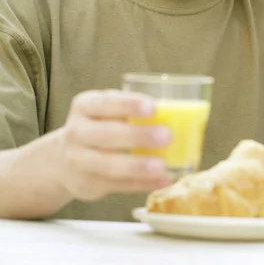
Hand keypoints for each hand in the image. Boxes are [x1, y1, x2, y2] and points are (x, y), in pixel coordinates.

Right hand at [56, 89, 171, 201]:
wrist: (64, 160)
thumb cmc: (97, 126)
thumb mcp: (104, 110)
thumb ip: (128, 108)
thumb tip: (174, 110)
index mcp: (84, 106)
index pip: (105, 103)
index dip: (128, 105)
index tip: (153, 107)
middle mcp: (77, 133)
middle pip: (107, 135)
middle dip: (138, 136)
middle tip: (166, 135)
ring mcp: (79, 161)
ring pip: (110, 165)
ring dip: (138, 166)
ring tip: (162, 166)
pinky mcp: (89, 185)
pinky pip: (119, 185)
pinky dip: (142, 184)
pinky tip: (162, 180)